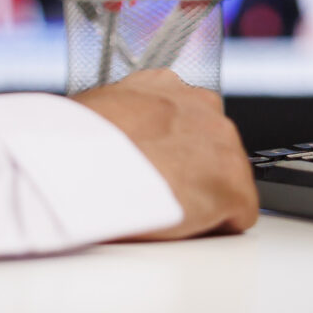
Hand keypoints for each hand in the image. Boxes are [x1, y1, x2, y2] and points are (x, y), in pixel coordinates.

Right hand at [73, 72, 258, 239]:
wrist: (84, 164)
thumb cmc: (76, 143)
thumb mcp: (96, 111)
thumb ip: (122, 120)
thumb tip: (113, 142)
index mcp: (164, 84)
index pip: (186, 117)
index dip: (171, 149)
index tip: (156, 165)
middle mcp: (202, 106)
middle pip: (211, 149)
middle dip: (190, 171)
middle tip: (157, 191)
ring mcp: (223, 145)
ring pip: (225, 181)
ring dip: (201, 196)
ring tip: (164, 208)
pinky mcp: (234, 187)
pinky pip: (235, 216)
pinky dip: (212, 227)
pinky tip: (179, 225)